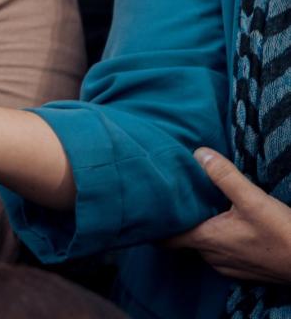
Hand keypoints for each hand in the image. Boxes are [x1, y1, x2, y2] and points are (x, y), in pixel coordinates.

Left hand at [164, 148, 290, 283]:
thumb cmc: (283, 235)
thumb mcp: (253, 200)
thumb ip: (224, 176)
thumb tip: (198, 153)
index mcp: (206, 240)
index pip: (166, 238)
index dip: (154, 225)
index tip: (147, 208)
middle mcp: (211, 257)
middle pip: (184, 238)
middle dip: (180, 221)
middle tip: (177, 199)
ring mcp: (228, 267)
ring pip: (204, 246)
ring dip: (202, 230)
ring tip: (202, 207)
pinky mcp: (244, 270)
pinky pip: (222, 254)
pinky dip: (219, 240)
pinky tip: (229, 225)